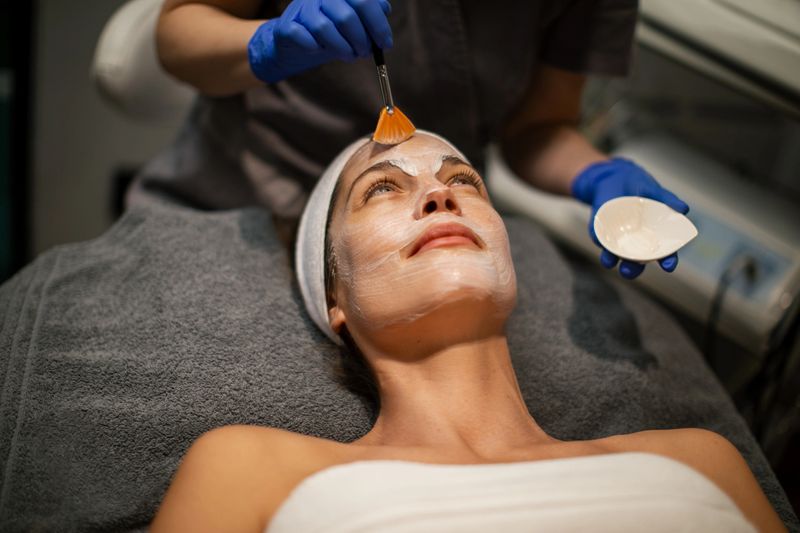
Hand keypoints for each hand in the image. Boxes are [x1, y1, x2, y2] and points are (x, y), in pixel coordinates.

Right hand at [248, 0, 391, 82]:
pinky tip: (320, 50)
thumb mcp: (354, 19)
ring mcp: (302, 8)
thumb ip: (370, 11)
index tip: (385, 44)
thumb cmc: (331, 30)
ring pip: (324, 28)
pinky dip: (314, 47)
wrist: (295, 40)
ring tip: (348, 56)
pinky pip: (302, 36)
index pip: (364, 1)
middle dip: (361, 40)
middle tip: (364, 53)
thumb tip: (385, 9)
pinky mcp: (287, 25)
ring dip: (342, 48)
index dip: (378, 25)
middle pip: (347, 16)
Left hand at [571, 158, 689, 279]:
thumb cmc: (638, 186)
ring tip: (610, 261)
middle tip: (629, 270)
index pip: (663, 253)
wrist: (612, 177)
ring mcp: (616, 239)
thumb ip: (667, 199)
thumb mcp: (652, 190)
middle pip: (636, 263)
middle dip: (633, 269)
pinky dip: (599, 242)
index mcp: (653, 235)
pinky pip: (600, 240)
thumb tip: (685, 209)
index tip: (669, 266)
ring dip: (611, 261)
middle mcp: (635, 242)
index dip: (668, 261)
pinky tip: (599, 241)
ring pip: (615, 257)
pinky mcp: (600, 232)